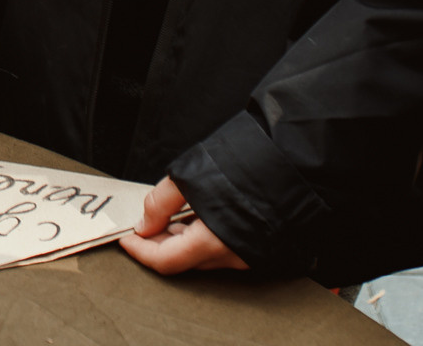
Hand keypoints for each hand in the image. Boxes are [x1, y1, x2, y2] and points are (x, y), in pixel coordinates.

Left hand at [118, 177, 249, 273]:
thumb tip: (145, 223)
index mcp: (212, 243)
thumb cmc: (248, 164)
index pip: (164, 262)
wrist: (296, 160)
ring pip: (202, 256)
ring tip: (169, 215)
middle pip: (182, 261)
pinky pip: (221, 249)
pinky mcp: (258, 245)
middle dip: (157, 244)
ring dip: (180, 240)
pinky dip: (201, 237)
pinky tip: (196, 216)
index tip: (126, 237)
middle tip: (144, 222)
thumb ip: (161, 203)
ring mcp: (248, 254)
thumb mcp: (190, 176)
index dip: (139, 251)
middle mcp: (232, 257)